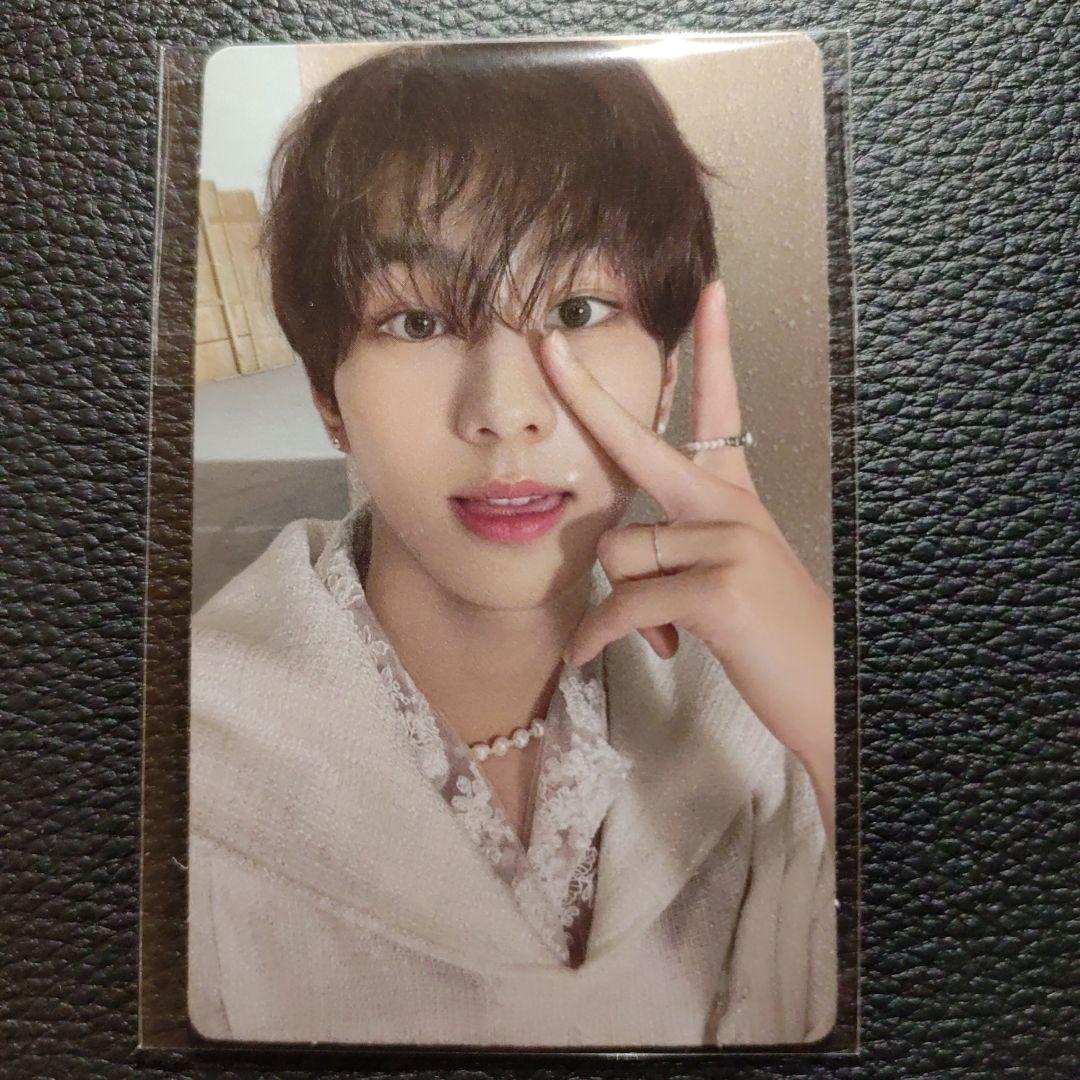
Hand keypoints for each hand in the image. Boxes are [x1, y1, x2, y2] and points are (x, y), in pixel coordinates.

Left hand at [540, 281, 833, 804]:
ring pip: (620, 551)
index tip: (710, 292)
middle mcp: (731, 505)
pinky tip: (588, 657)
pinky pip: (623, 604)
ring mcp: (727, 540)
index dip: (714, 349)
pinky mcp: (717, 586)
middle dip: (588, 397)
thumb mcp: (722, 578)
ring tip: (665, 631)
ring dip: (623, 603)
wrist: (830, 692)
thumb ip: (670, 551)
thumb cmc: (769, 636)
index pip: (721, 409)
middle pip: (642, 442)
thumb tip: (612, 555)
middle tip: (546, 346)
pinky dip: (598, 637)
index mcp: (734, 497)